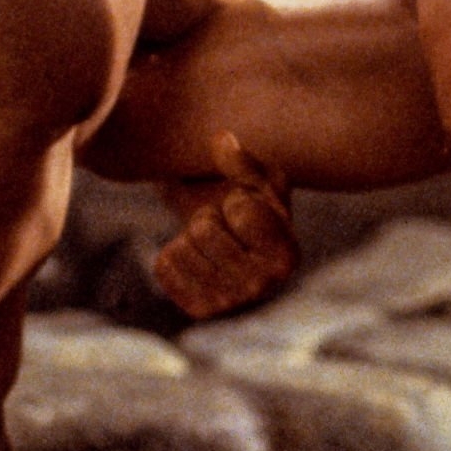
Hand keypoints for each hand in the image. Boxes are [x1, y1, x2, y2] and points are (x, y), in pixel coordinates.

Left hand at [154, 131, 296, 318]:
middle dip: (208, 215)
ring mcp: (229, 304)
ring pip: (181, 248)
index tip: (245, 205)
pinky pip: (164, 267)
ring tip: (211, 240)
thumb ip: (240, 158)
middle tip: (223, 223)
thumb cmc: (254, 202)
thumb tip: (221, 140)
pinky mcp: (198, 310)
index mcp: (286, 255)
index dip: (236, 198)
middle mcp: (262, 287)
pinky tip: (195, 256)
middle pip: (204, 230)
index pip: (240, 212)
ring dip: (189, 234)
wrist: (235, 239)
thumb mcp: (257, 175)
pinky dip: (172, 252)